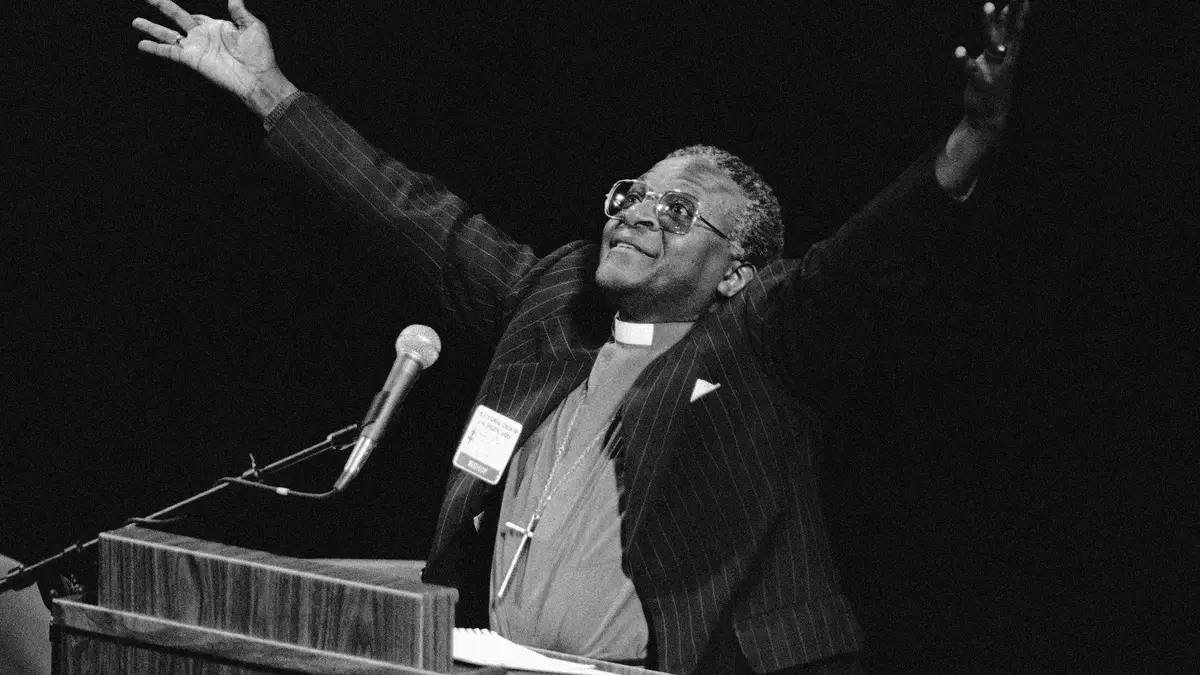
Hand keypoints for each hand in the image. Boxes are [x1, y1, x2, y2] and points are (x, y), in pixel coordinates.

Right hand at [133, 0, 296, 117]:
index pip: (196, 15)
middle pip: (177, 18)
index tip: (169, 4)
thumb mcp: (253, 27)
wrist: (258, 79)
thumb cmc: (260, 55)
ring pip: (168, 34)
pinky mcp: (192, 60)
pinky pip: (170, 52)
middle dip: (162, 7)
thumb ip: (240, 11)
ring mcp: (196, 48)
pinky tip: (141, 44)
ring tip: (135, 22)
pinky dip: (156, 48)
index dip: (186, 10)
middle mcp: (203, 36)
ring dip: (152, 28)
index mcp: (217, 27)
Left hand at [954, 1, 1030, 131]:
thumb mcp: (1001, 57)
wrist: (990, 117)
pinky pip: (971, 68)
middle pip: (1010, 30)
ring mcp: (994, 69)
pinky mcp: (980, 81)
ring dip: (989, 23)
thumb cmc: (994, 82)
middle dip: (1013, 12)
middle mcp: (1004, 58)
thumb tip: (1004, 11)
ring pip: (991, 41)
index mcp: (1009, 53)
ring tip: (987, 4)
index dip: (1019, 12)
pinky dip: (964, 60)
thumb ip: (1001, 34)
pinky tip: (958, 50)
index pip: (1016, 28)